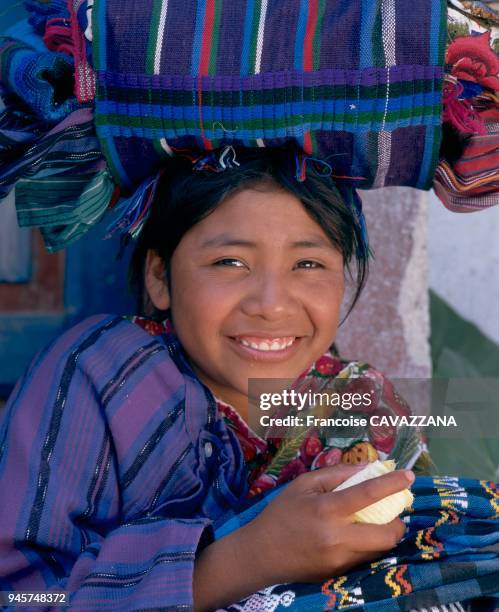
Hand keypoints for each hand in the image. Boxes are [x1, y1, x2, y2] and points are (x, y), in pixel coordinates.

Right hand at [244, 463, 413, 584]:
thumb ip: (336, 474)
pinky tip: (358, 537)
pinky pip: (364, 559)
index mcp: (327, 509)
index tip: (409, 476)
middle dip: (397, 524)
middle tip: (394, 513)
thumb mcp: (304, 484)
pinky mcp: (339, 574)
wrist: (261, 553)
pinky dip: (368, 546)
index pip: (368, 493)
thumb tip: (367, 468)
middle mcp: (337, 537)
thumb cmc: (282, 512)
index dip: (391, 484)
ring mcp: (340, 560)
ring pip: (379, 550)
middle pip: (386, 534)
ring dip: (385, 536)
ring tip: (378, 523)